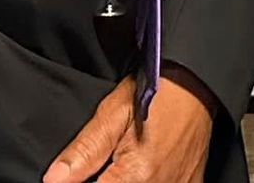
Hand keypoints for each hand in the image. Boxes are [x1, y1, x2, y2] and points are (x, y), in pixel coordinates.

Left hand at [42, 67, 215, 182]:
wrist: (200, 80)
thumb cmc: (159, 90)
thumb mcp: (114, 112)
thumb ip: (84, 150)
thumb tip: (53, 179)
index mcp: (135, 176)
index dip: (81, 181)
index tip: (83, 170)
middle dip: (105, 178)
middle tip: (109, 159)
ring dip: (126, 179)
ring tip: (123, 161)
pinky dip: (151, 179)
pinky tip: (146, 168)